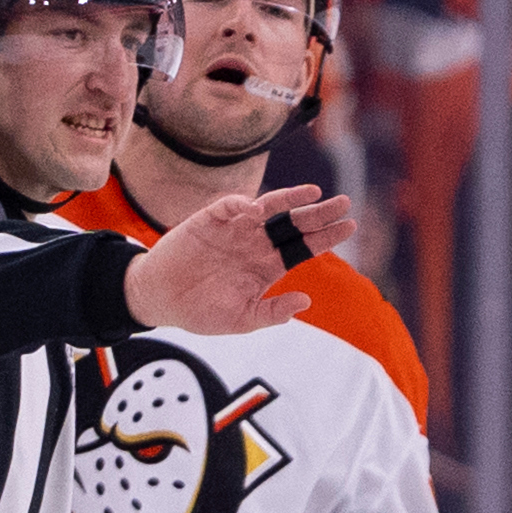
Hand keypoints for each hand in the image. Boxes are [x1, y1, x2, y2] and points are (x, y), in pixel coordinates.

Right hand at [125, 183, 354, 333]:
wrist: (161, 300)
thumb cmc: (201, 311)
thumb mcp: (242, 319)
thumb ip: (272, 312)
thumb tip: (306, 301)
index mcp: (267, 266)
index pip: (303, 247)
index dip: (326, 236)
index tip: (351, 226)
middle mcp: (255, 244)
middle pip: (293, 224)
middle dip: (318, 213)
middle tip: (344, 202)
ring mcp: (233, 230)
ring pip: (267, 209)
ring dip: (289, 199)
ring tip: (313, 193)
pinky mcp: (208, 221)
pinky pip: (227, 207)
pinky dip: (240, 205)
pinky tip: (255, 210)